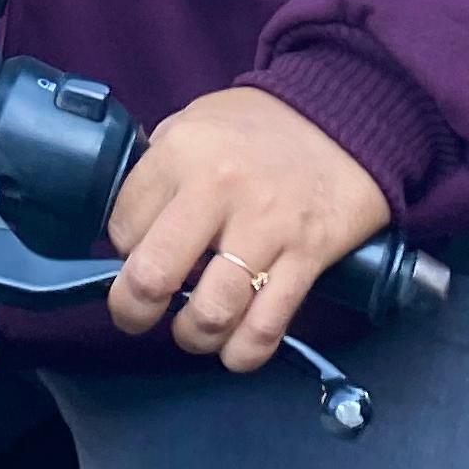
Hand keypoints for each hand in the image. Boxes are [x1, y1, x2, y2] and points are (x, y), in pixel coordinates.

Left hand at [106, 86, 393, 370]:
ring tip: (193, 329)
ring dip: (193, 336)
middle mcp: (218, 189)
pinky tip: (234, 348)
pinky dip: (243, 352)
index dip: (121, 252)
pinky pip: (266, 326)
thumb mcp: (196, 121)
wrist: (348, 115)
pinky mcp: (307, 256)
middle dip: (133, 310)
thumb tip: (128, 221)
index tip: (134, 255)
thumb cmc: (262, 125)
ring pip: (210, 313)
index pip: (121, 226)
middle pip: (152, 276)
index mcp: (183, 151)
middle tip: (137, 314)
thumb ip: (160, 166)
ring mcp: (266, 226)